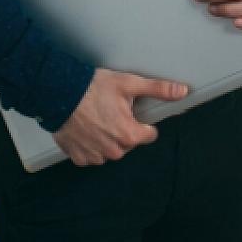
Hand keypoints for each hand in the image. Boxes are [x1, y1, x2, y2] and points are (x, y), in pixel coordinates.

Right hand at [51, 69, 188, 166]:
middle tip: (111, 112)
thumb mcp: (130, 84)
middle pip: (129, 143)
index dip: (142, 122)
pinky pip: (92, 155)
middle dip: (124, 129)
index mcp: (130, 136)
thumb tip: (181, 91)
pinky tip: (87, 130)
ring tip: (98, 119)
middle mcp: (114, 151)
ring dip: (108, 138)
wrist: (59, 94)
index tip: (132, 112)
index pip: (149, 135)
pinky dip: (91, 145)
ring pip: (111, 150)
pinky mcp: (79, 157)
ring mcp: (96, 156)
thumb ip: (158, 89)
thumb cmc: (93, 89)